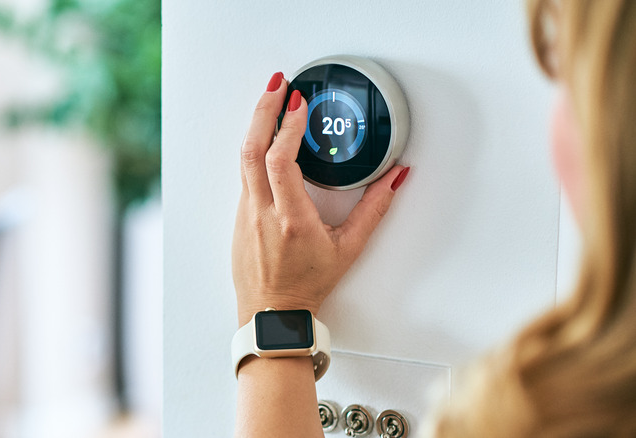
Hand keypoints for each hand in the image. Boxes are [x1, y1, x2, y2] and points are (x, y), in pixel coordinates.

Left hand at [232, 72, 410, 325]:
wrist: (273, 313)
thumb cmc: (308, 284)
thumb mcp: (349, 248)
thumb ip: (374, 209)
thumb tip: (396, 177)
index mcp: (290, 219)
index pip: (279, 162)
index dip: (286, 127)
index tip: (298, 104)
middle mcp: (262, 212)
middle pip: (252, 149)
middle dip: (264, 110)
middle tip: (278, 84)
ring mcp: (246, 213)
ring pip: (243, 159)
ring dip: (257, 125)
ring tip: (272, 100)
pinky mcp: (240, 215)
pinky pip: (245, 173)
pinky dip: (255, 147)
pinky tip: (267, 136)